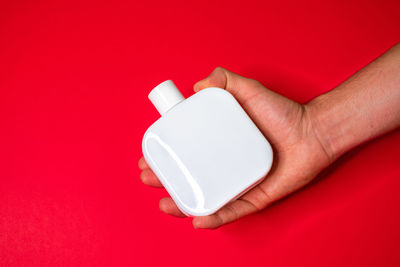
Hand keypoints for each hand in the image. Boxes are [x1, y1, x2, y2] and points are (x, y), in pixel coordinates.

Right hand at [138, 67, 333, 228]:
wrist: (314, 131)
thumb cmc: (283, 112)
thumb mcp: (248, 90)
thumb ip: (224, 80)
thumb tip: (196, 85)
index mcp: (220, 144)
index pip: (186, 152)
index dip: (165, 156)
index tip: (148, 156)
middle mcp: (225, 165)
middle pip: (189, 177)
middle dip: (165, 181)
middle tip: (150, 177)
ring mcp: (238, 183)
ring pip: (206, 198)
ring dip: (182, 204)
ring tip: (166, 204)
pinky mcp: (255, 198)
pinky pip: (232, 211)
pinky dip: (215, 217)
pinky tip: (197, 219)